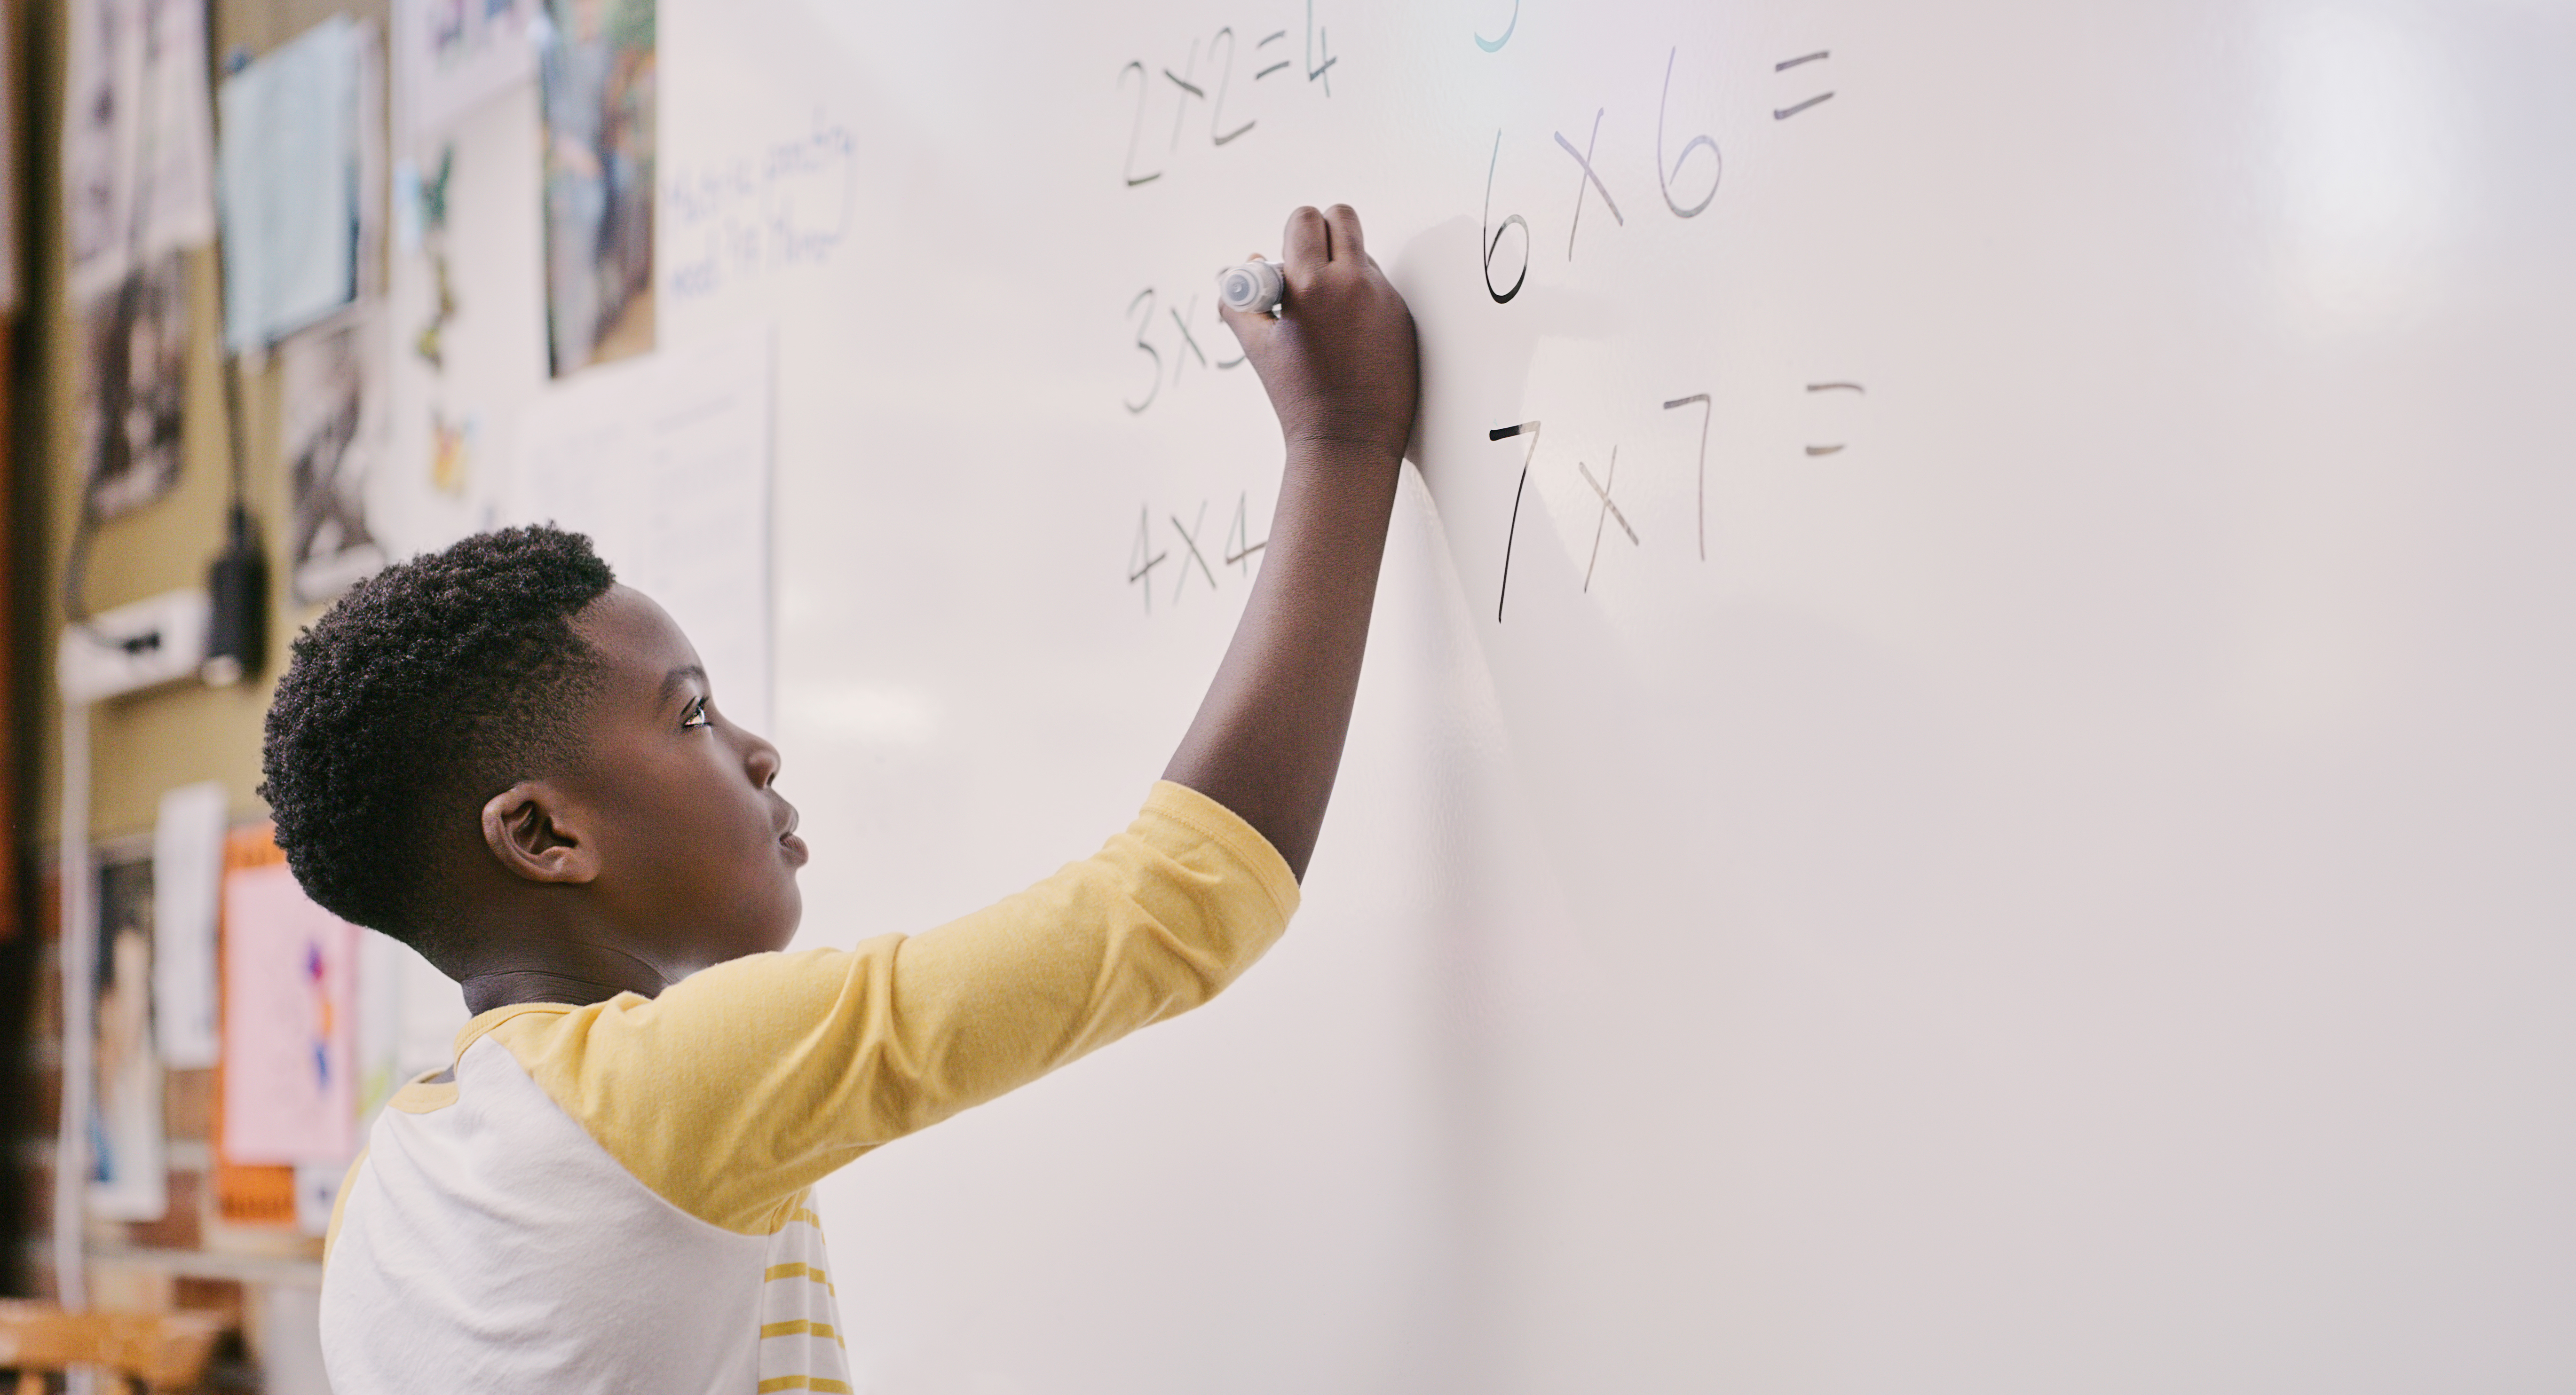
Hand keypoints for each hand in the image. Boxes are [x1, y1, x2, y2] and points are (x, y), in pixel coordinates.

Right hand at [1219, 205, 1419, 462]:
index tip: (1286, 261)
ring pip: (1362, 254)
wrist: (1348, 441)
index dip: (1292, 233)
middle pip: (1342, 216)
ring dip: (1342, 268)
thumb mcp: (1256, 347)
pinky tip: (1349, 335)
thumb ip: (1240, 300)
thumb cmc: (1298, 397)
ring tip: (1326, 315)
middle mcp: (1354, 282)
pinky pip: (1379, 287)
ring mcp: (1385, 298)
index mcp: (1312, 285)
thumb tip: (1245, 264)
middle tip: (1308, 266)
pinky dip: (1362, 297)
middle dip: (1322, 231)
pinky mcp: (1404, 317)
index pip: (1306, 218)